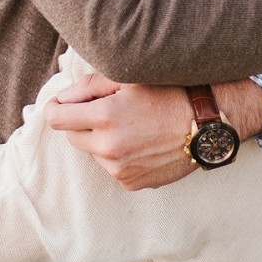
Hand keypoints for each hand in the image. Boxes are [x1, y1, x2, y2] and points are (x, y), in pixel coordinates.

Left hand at [44, 75, 195, 189]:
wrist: (206, 125)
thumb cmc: (169, 94)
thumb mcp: (129, 79)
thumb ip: (88, 86)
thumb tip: (61, 99)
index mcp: (105, 116)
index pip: (56, 118)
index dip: (57, 107)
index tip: (62, 103)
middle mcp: (108, 147)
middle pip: (72, 136)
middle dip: (83, 123)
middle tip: (109, 111)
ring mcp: (119, 169)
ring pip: (93, 153)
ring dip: (102, 141)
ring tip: (132, 128)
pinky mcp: (131, 182)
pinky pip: (112, 168)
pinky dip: (119, 157)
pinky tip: (141, 144)